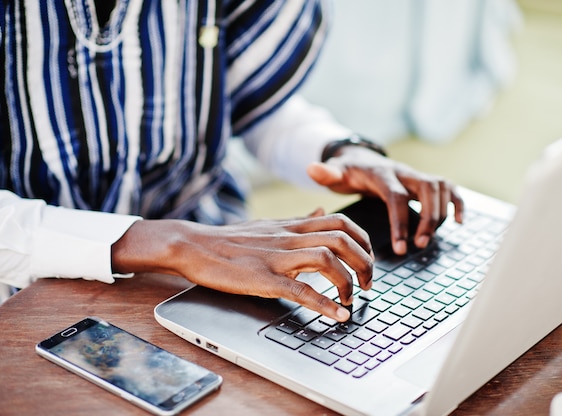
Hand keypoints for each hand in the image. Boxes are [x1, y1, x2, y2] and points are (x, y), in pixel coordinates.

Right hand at [111, 212, 374, 321]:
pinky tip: (336, 315)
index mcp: (292, 225)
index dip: (363, 240)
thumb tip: (322, 211)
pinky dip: (324, 303)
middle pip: (342, 238)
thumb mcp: (271, 224)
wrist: (194, 245)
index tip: (367, 259)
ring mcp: (277, 256)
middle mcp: (289, 237)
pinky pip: (300, 289)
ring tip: (352, 299)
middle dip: (364, 262)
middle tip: (367, 284)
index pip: (340, 221)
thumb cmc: (231, 239)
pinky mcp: (263, 278)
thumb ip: (300, 220)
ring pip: (327, 258)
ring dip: (347, 281)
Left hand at [307, 146, 463, 254]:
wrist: (361, 159)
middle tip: (419, 245)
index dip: (401, 221)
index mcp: (382, 174)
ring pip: (441, 187)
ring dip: (441, 213)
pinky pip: (450, 188)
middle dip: (428, 218)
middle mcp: (404, 172)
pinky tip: (459, 222)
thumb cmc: (348, 172)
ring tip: (427, 240)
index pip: (397, 196)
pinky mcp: (426, 182)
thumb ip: (326, 174)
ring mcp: (417, 176)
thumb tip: (311, 168)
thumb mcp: (335, 173)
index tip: (400, 247)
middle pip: (427, 188)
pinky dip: (458, 203)